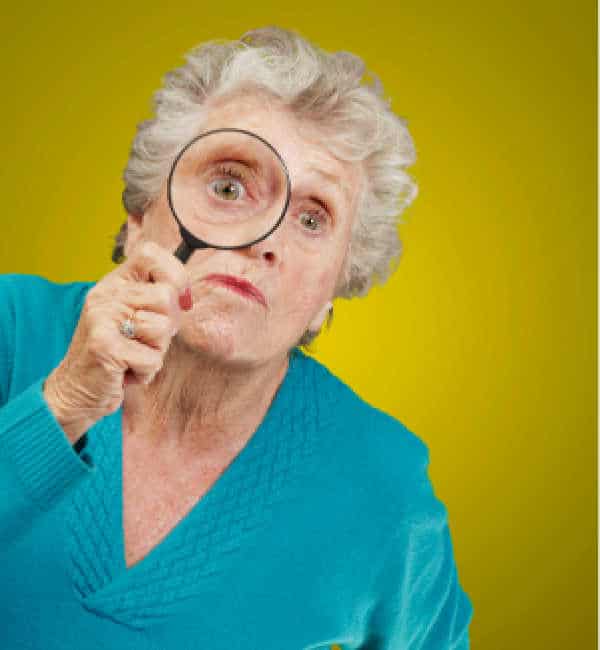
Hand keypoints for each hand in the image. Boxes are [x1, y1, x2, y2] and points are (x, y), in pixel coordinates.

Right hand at [43, 241, 191, 443]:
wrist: (76, 391)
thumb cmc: (115, 355)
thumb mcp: (132, 318)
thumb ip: (155, 301)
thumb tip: (185, 295)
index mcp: (114, 284)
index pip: (150, 254)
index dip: (175, 275)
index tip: (181, 300)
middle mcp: (106, 295)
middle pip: (167, 296)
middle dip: (168, 326)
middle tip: (145, 341)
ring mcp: (102, 319)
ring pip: (163, 328)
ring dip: (156, 352)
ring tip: (133, 356)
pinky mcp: (104, 347)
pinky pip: (152, 359)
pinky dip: (146, 373)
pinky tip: (125, 373)